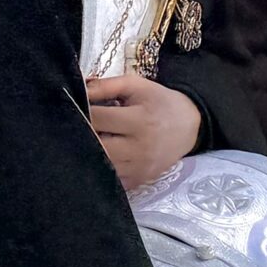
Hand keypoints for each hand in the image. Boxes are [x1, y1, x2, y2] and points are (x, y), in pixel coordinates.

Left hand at [85, 74, 202, 189]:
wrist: (188, 126)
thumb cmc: (158, 102)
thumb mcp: (136, 86)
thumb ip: (105, 85)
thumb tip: (78, 89)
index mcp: (140, 120)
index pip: (97, 118)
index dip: (82, 110)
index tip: (78, 106)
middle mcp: (140, 148)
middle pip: (96, 145)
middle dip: (82, 133)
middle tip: (79, 124)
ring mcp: (139, 168)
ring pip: (100, 164)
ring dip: (89, 152)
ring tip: (90, 138)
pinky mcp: (137, 181)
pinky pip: (109, 178)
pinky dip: (101, 167)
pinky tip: (102, 154)